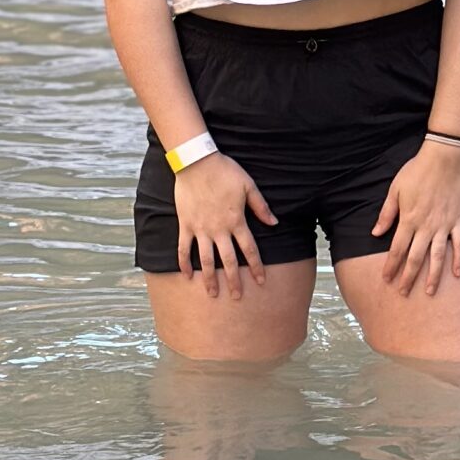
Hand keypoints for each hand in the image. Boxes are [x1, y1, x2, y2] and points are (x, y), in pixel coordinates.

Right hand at [173, 152, 277, 299]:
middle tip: (236, 297)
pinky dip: (184, 263)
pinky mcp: (185, 225)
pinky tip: (187, 276)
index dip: (256, 266)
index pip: (249, 249)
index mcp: (236, 221)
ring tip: (212, 294)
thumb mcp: (248, 186)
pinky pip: (184, 248)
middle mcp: (219, 229)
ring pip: (206, 260)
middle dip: (234, 281)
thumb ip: (261, 207)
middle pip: (228, 261)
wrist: (196, 162)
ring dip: (209, 279)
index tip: (261, 281)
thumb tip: (275, 223)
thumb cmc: (225, 171)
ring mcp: (200, 229)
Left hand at [373, 140, 459, 297]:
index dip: (391, 266)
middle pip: (415, 258)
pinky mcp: (458, 221)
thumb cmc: (417, 171)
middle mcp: (425, 226)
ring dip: (433, 276)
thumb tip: (375, 233)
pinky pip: (459, 244)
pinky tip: (457, 273)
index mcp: (408, 219)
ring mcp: (443, 225)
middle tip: (403, 292)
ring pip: (437, 256)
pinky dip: (459, 259)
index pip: (397, 249)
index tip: (386, 279)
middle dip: (408, 277)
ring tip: (429, 292)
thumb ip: (386, 213)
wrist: (443, 158)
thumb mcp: (395, 190)